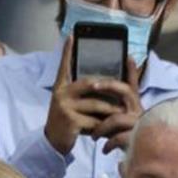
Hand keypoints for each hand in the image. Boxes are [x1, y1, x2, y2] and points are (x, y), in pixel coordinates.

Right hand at [43, 35, 132, 155]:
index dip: (67, 51)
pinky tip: (109, 130)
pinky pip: (94, 120)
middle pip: (89, 84)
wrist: (54, 142)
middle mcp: (61, 94)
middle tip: (124, 91)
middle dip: (108, 89)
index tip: (71, 35)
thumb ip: (83, 94)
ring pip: (96, 104)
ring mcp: (64, 106)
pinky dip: (103, 126)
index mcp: (61, 87)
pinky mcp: (70, 120)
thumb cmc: (68, 122)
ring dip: (111, 110)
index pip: (64, 66)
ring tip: (122, 113)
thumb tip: (100, 84)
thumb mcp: (72, 105)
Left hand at [91, 56, 143, 153]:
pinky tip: (104, 149)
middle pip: (124, 92)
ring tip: (92, 136)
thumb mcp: (125, 118)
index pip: (131, 84)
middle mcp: (139, 111)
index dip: (129, 70)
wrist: (142, 158)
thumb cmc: (129, 136)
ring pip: (115, 118)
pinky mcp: (135, 139)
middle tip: (92, 85)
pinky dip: (108, 144)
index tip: (127, 57)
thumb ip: (122, 101)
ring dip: (100, 126)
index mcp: (135, 105)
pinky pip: (118, 138)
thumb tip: (123, 73)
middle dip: (107, 85)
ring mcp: (137, 124)